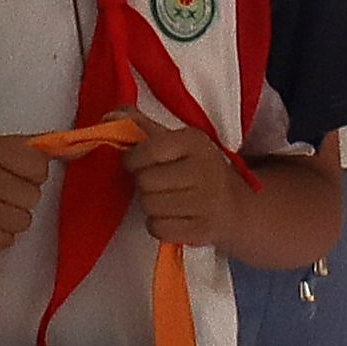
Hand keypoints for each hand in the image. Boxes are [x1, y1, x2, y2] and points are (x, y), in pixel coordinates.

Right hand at [0, 135, 55, 256]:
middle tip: (0, 190)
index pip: (39, 168)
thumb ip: (32, 148)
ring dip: (12, 216)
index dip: (31, 172)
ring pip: (23, 222)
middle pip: (32, 197)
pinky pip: (6, 241)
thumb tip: (80, 149)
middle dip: (20, 195)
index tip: (13, 171)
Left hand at [118, 109, 248, 251]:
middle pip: (145, 181)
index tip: (137, 163)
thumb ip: (140, 125)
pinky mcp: (206, 229)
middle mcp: (205, 168)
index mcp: (195, 141)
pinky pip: (159, 228)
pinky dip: (159, 225)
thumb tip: (109, 116)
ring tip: (168, 200)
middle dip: (144, 185)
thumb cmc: (197, 171)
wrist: (237, 207)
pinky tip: (174, 217)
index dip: (133, 159)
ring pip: (149, 206)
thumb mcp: (176, 142)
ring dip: (151, 206)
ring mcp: (208, 201)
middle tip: (159, 184)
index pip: (147, 150)